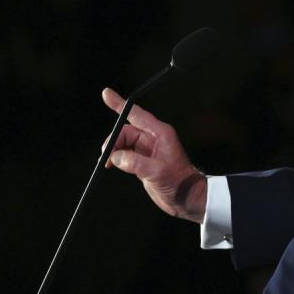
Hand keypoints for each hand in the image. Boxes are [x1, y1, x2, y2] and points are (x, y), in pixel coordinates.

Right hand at [100, 88, 206, 222]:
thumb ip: (134, 163)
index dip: (120, 104)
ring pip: (123, 143)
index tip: (106, 94)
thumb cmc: (180, 182)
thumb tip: (116, 158)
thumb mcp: (157, 171)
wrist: (187, 199)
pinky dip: (116, 159)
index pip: (136, 114)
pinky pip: (125, 155)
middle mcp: (153, 139)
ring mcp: (147, 150)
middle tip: (105, 156)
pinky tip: (111, 165)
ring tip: (107, 163)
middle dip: (113, 140)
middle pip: (126, 131)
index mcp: (160, 133)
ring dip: (113, 151)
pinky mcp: (143, 162)